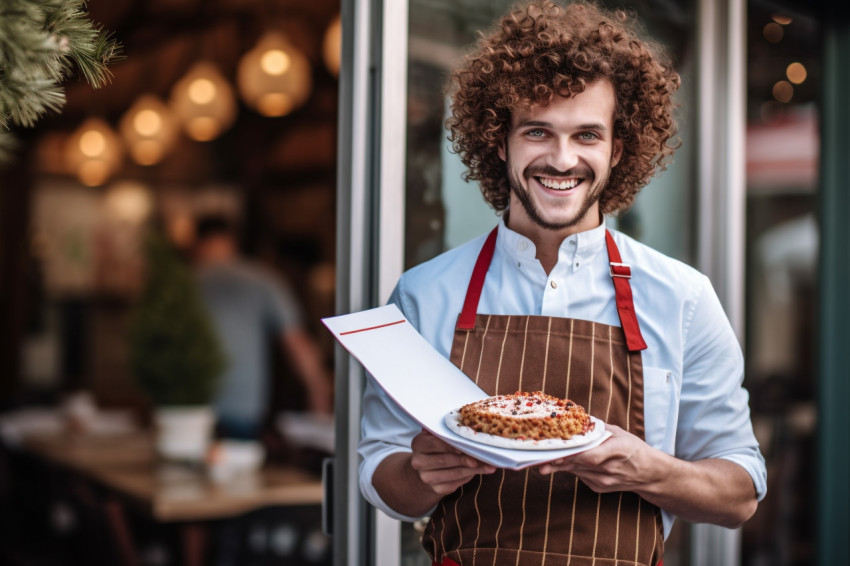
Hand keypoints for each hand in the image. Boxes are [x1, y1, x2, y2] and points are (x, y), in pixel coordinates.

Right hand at [410, 430, 495, 495]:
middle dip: (465, 458)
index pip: (434, 443)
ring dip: (473, 469)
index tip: (466, 444)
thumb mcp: (438, 435)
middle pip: (445, 460)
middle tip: (483, 457)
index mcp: (418, 444)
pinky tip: (480, 471)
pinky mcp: (436, 489)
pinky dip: (470, 477)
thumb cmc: (438, 446)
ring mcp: (426, 477)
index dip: (450, 445)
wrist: (428, 467)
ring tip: (488, 466)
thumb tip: (466, 424)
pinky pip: (456, 483)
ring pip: (454, 473)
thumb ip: (447, 430)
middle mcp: (418, 462)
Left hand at [538, 424, 654, 492]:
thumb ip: (598, 429)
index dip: (572, 456)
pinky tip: (560, 463)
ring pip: (576, 471)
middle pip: (579, 465)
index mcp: (619, 451)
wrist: (649, 474)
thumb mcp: (620, 433)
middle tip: (538, 459)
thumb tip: (576, 419)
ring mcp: (604, 481)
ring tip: (541, 461)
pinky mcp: (599, 487)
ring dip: (559, 465)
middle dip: (558, 461)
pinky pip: (580, 476)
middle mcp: (610, 469)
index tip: (556, 452)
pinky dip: (571, 468)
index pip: (592, 456)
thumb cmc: (634, 449)